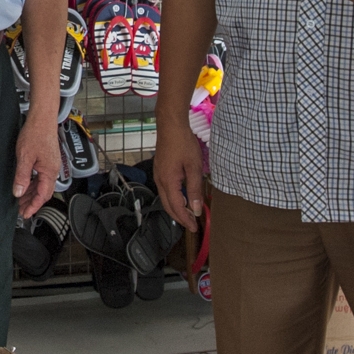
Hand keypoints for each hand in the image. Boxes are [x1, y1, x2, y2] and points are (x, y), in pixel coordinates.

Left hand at [12, 108, 61, 218]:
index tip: (26, 214)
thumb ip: (22, 176)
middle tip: (21, 210)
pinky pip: (41, 177)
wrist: (42, 118)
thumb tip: (18, 192)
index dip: (34, 206)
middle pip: (44, 192)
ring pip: (42, 185)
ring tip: (21, 200)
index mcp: (50, 172)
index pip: (43, 196)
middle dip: (32, 202)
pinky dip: (33, 184)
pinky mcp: (48, 160)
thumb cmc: (35, 134)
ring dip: (32, 193)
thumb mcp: (25, 157)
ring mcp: (51, 165)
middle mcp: (53, 170)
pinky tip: (26, 185)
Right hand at [153, 114, 206, 233]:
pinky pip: (165, 190)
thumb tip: (195, 209)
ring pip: (165, 199)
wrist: (170, 126)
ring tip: (188, 214)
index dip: (185, 219)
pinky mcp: (159, 170)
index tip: (194, 227)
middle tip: (191, 225)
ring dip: (176, 208)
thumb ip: (194, 189)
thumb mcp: (194, 167)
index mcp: (168, 182)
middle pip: (168, 206)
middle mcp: (160, 181)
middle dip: (179, 217)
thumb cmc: (183, 144)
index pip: (177, 207)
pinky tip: (182, 197)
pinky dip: (173, 199)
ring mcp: (158, 175)